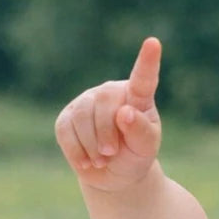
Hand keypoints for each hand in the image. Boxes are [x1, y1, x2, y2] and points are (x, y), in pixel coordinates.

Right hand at [54, 38, 162, 192]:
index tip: (153, 43)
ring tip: (101, 160)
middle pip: (103, 101)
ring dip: (91, 144)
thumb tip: (124, 113)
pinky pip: (65, 130)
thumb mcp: (145, 147)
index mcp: (137, 96)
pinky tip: (86, 162)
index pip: (143, 78)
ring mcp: (87, 102)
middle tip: (110, 153)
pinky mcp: (67, 117)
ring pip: (82, 116)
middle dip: (106, 131)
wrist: (114, 174)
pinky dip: (76, 151)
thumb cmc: (135, 155)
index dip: (147, 61)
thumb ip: (140, 131)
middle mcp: (110, 92)